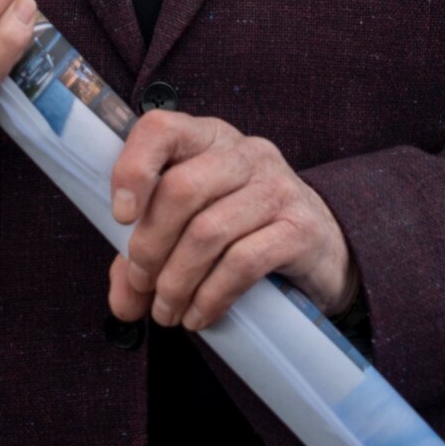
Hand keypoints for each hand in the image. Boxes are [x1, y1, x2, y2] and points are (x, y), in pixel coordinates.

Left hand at [106, 112, 356, 330]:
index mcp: (210, 140)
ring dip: (176, 281)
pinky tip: (199, 316)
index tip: (120, 217)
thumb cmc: (245, 233)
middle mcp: (246, 154)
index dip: (133, 169)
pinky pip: (243, 262)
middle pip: (181, 188)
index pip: (162, 129)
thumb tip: (123, 302)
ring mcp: (278, 188)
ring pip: (209, 231)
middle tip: (142, 286)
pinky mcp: (300, 228)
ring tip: (167, 312)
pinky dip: (211, 296)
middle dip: (149, 247)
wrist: (324, 252)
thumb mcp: (190, 232)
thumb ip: (148, 258)